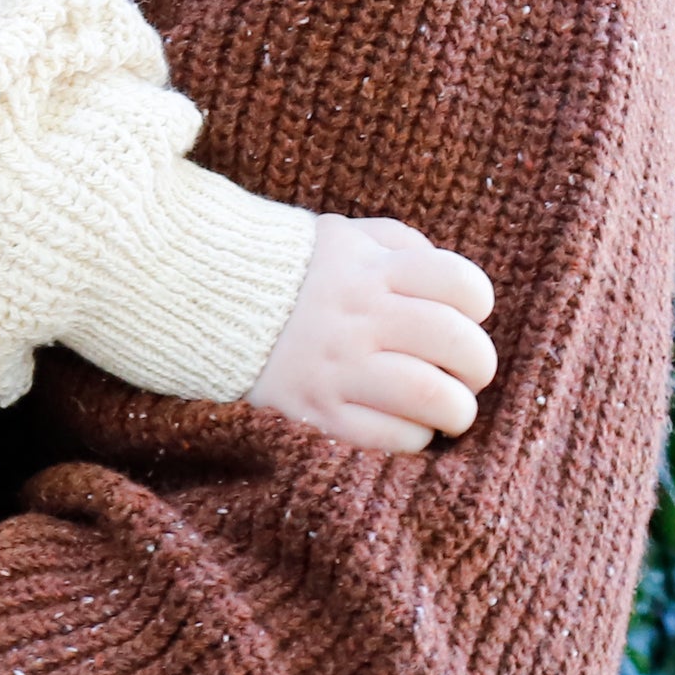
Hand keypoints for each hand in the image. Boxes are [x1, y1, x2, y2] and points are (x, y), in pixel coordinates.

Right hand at [248, 214, 497, 452]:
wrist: (197, 299)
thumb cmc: (287, 271)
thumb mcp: (342, 237)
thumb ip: (400, 246)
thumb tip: (450, 287)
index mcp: (371, 269)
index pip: (463, 286)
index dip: (476, 305)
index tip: (461, 317)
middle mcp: (359, 317)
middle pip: (461, 346)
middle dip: (476, 366)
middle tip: (463, 373)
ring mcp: (336, 367)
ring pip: (434, 398)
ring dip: (456, 410)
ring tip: (446, 410)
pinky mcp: (315, 410)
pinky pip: (392, 437)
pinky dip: (411, 436)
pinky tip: (400, 425)